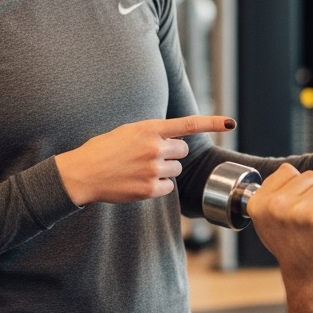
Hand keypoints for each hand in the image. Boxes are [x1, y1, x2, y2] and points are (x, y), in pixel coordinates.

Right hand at [55, 115, 235, 205]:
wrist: (83, 173)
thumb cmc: (103, 150)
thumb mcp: (128, 131)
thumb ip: (152, 133)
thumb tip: (174, 140)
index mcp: (149, 129)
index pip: (188, 124)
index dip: (212, 123)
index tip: (230, 122)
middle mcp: (154, 147)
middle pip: (183, 150)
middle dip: (171, 153)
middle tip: (148, 156)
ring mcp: (153, 169)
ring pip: (175, 169)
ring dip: (164, 170)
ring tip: (139, 169)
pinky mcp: (150, 189)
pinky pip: (168, 188)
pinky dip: (158, 186)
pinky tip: (139, 182)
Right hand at [245, 164, 312, 289]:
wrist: (309, 282)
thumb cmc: (292, 250)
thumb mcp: (268, 223)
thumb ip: (271, 195)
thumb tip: (286, 170)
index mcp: (259, 204)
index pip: (287, 171)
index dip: (298, 188)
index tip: (296, 209)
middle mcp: (277, 206)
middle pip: (311, 176)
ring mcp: (301, 212)